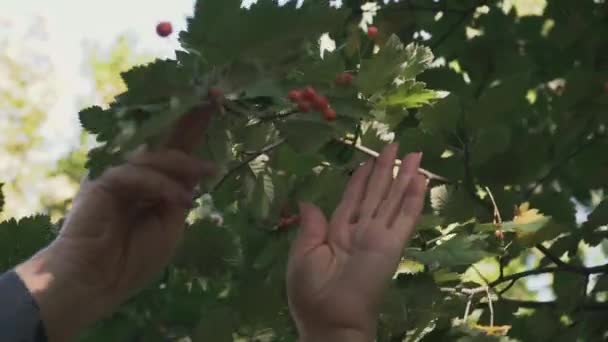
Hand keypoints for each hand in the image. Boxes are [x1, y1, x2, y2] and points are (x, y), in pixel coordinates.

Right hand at [16, 106, 214, 340]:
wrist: (100, 281)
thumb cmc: (135, 257)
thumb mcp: (171, 224)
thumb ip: (180, 193)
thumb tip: (198, 167)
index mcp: (153, 180)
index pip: (177, 147)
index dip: (195, 126)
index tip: (218, 103)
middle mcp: (135, 170)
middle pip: (164, 137)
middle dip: (190, 117)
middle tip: (215, 97)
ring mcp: (117, 172)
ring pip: (155, 155)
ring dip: (183, 165)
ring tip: (210, 173)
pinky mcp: (102, 180)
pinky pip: (137, 174)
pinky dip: (160, 186)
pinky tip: (178, 200)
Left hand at [287, 144, 426, 341]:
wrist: (330, 320)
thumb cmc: (312, 292)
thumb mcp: (303, 255)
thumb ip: (310, 227)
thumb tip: (307, 202)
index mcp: (337, 232)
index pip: (353, 198)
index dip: (361, 178)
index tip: (368, 159)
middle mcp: (360, 230)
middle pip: (376, 193)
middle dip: (385, 169)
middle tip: (395, 145)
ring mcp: (378, 236)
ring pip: (392, 199)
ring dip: (403, 177)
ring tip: (414, 154)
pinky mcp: (392, 245)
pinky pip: (404, 218)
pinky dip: (413, 198)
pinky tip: (420, 180)